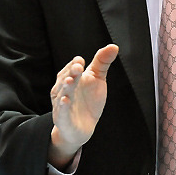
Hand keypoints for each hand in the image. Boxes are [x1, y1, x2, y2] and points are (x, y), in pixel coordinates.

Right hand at [49, 44, 118, 167]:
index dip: (75, 64)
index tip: (81, 61)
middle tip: (78, 67)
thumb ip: (102, 62)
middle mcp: (63, 89)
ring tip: (70, 81)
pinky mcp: (63, 119)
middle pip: (66, 79)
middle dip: (71, 73)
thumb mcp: (97, 79)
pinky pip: (62, 112)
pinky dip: (63, 106)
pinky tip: (65, 100)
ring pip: (62, 94)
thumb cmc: (88, 100)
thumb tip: (114, 46)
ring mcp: (62, 104)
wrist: (83, 128)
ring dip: (65, 88)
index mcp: (71, 78)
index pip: (71, 68)